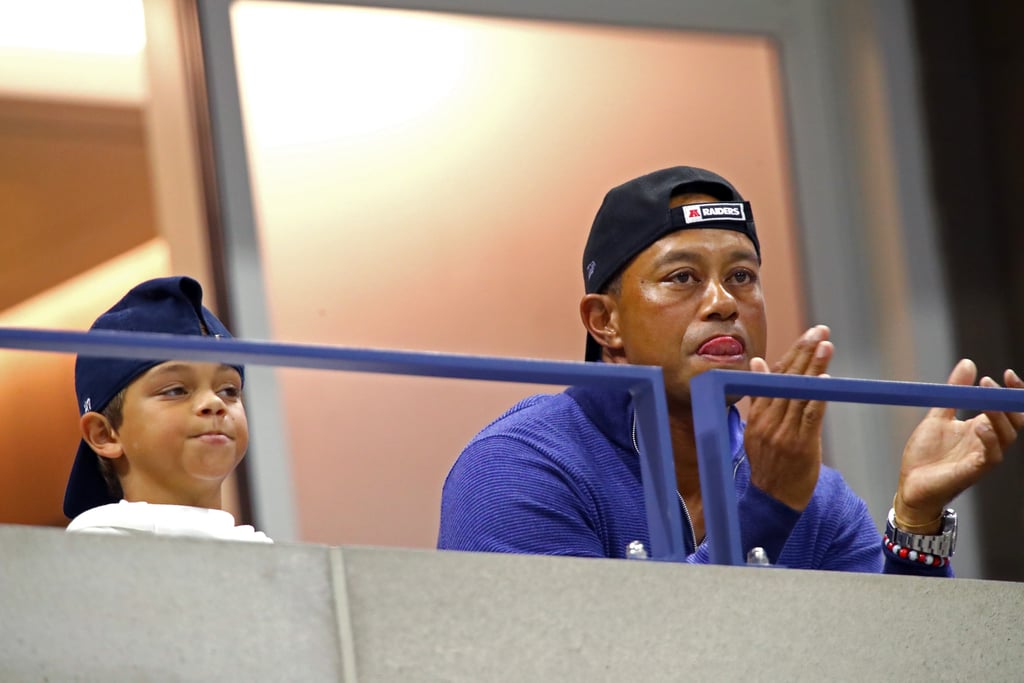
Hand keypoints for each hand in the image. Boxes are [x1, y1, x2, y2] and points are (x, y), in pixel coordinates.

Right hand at [744, 325, 833, 510]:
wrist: (772, 500)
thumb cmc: (769, 464)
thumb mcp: (757, 429)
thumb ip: (760, 397)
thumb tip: (756, 363)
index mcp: (758, 414)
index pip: (775, 376)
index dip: (793, 354)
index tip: (809, 335)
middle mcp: (768, 420)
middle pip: (787, 379)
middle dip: (804, 352)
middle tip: (819, 331)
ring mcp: (783, 433)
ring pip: (799, 393)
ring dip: (814, 368)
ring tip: (825, 345)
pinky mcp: (799, 445)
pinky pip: (809, 416)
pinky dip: (817, 396)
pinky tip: (826, 380)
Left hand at [895, 359, 1023, 531]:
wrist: (910, 484)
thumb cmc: (925, 455)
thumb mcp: (938, 415)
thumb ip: (954, 392)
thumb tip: (968, 363)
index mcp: (981, 428)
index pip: (1008, 408)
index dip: (1012, 392)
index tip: (1006, 373)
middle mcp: (987, 441)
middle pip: (1015, 420)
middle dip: (1010, 400)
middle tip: (995, 381)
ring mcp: (982, 456)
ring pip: (1006, 436)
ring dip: (998, 414)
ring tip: (985, 395)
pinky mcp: (974, 471)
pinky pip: (991, 456)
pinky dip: (989, 440)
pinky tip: (980, 426)